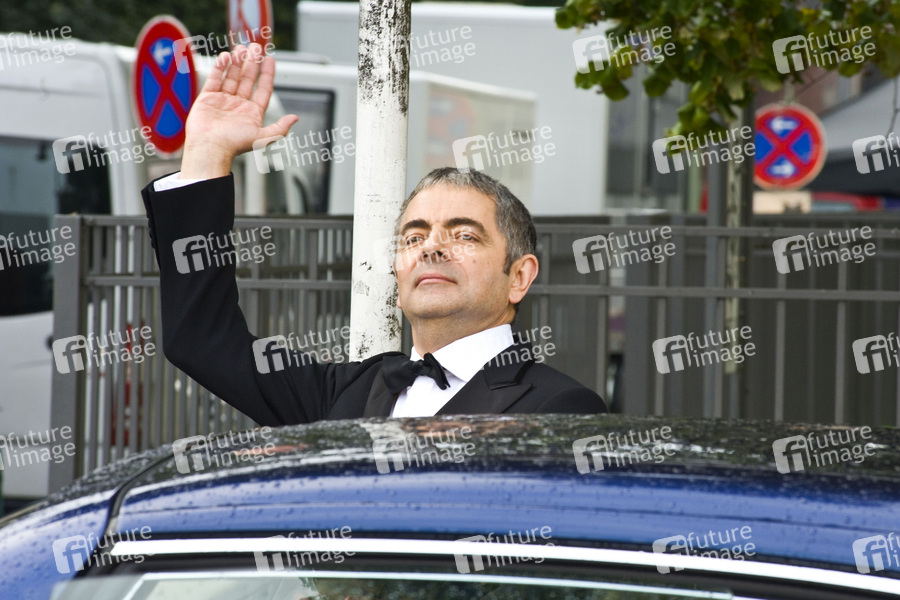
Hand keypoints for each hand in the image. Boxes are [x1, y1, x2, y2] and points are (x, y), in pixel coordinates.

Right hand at [180, 43, 297, 179]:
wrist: (210, 147)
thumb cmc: (235, 145)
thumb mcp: (263, 138)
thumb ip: (280, 128)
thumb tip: (295, 118)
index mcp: (252, 113)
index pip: (263, 89)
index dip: (267, 75)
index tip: (270, 60)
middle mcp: (238, 105)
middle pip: (247, 79)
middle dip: (252, 63)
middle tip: (256, 47)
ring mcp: (223, 100)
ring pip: (232, 77)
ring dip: (237, 62)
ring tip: (241, 49)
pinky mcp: (207, 98)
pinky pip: (215, 79)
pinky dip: (220, 68)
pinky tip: (226, 57)